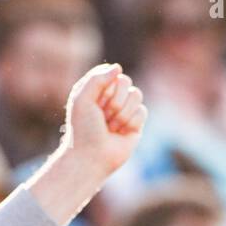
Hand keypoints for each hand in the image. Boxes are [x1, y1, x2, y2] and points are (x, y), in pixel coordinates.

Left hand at [60, 63, 145, 178]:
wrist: (91, 157)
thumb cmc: (83, 129)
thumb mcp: (82, 98)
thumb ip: (97, 78)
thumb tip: (118, 68)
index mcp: (96, 90)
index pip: (111, 74)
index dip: (105, 89)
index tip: (95, 104)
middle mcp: (111, 98)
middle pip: (125, 81)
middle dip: (115, 101)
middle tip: (103, 118)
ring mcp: (124, 110)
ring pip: (136, 95)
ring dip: (122, 113)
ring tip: (111, 127)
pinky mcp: (136, 123)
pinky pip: (142, 111)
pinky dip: (130, 122)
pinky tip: (121, 134)